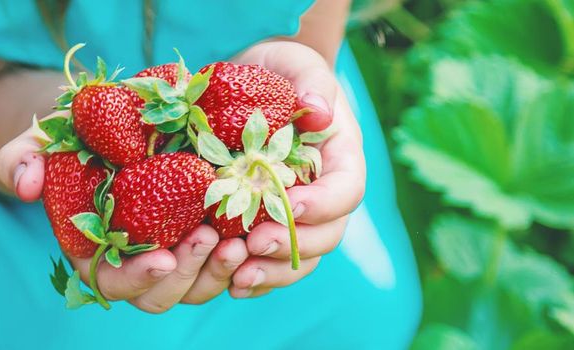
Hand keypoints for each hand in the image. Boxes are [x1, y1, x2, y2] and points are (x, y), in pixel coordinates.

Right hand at [0, 112, 249, 312]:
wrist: (119, 119)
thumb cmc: (75, 135)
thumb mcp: (45, 137)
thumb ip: (21, 157)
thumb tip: (24, 186)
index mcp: (95, 251)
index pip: (112, 282)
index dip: (136, 278)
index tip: (159, 257)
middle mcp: (137, 261)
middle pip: (161, 295)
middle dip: (187, 274)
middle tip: (209, 239)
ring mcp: (176, 252)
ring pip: (201, 285)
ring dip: (221, 268)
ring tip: (242, 237)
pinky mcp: (209, 235)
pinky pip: (232, 261)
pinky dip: (248, 252)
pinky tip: (263, 225)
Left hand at [223, 40, 365, 297]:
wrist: (253, 85)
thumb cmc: (279, 72)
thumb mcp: (295, 64)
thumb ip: (311, 81)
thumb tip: (318, 110)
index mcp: (339, 158)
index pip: (346, 191)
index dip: (323, 204)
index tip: (291, 205)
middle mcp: (323, 194)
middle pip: (326, 234)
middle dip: (293, 244)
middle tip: (255, 243)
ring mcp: (296, 216)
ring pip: (299, 258)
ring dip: (271, 272)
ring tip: (238, 277)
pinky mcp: (266, 227)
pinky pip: (268, 263)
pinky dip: (253, 278)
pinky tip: (228, 284)